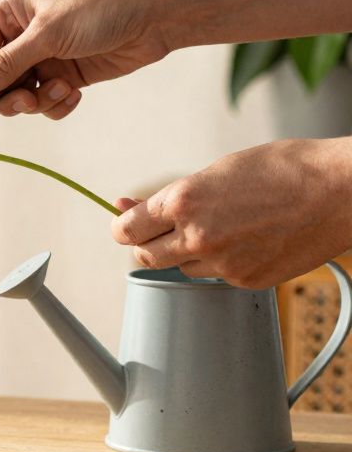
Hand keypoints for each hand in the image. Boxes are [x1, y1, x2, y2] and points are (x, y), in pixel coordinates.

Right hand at [0, 0, 172, 127]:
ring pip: (20, 93)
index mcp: (9, 10)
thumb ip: (5, 64)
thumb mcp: (47, 35)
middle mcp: (22, 33)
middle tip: (26, 102)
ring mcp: (44, 54)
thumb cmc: (100, 8)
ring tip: (60, 91)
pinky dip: (56, 103)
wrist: (155, 14)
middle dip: (9, 96)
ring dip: (36, 100)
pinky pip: (46, 99)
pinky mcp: (66, 73)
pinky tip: (74, 94)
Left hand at [110, 138, 351, 288]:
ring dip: (186, 254)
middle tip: (158, 233)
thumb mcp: (218, 169)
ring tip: (220, 228)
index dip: (122, 227)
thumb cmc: (285, 169)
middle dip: (146, 245)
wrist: (342, 192)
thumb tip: (129, 204)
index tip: (124, 224)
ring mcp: (223, 263)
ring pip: (181, 268)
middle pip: (144, 256)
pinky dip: (221, 263)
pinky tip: (245, 241)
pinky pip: (216, 276)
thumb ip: (173, 194)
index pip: (126, 228)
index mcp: (184, 200)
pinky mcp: (247, 281)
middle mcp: (197, 236)